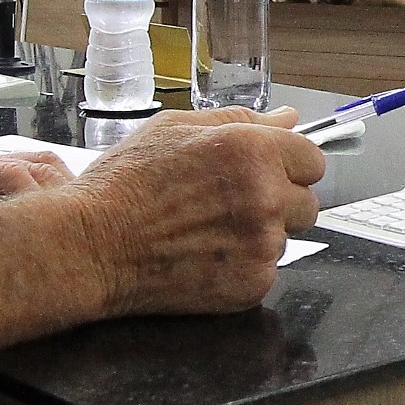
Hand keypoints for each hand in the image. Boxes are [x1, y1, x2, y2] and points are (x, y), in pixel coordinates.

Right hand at [73, 109, 325, 314]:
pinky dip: (243, 267)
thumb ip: (240, 120)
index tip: (265, 174)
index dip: (287, 167)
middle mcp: (266, 197)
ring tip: (207, 233)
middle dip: (278, 204)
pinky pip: (266, 272)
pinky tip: (204, 257)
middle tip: (229, 206)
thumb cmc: (124, 185)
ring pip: (284, 239)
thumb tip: (288, 119)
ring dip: (258, 237)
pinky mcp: (252, 284)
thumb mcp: (174, 130)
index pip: (313, 160)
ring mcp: (262, 245)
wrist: (91, 246)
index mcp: (251, 151)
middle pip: (307, 204)